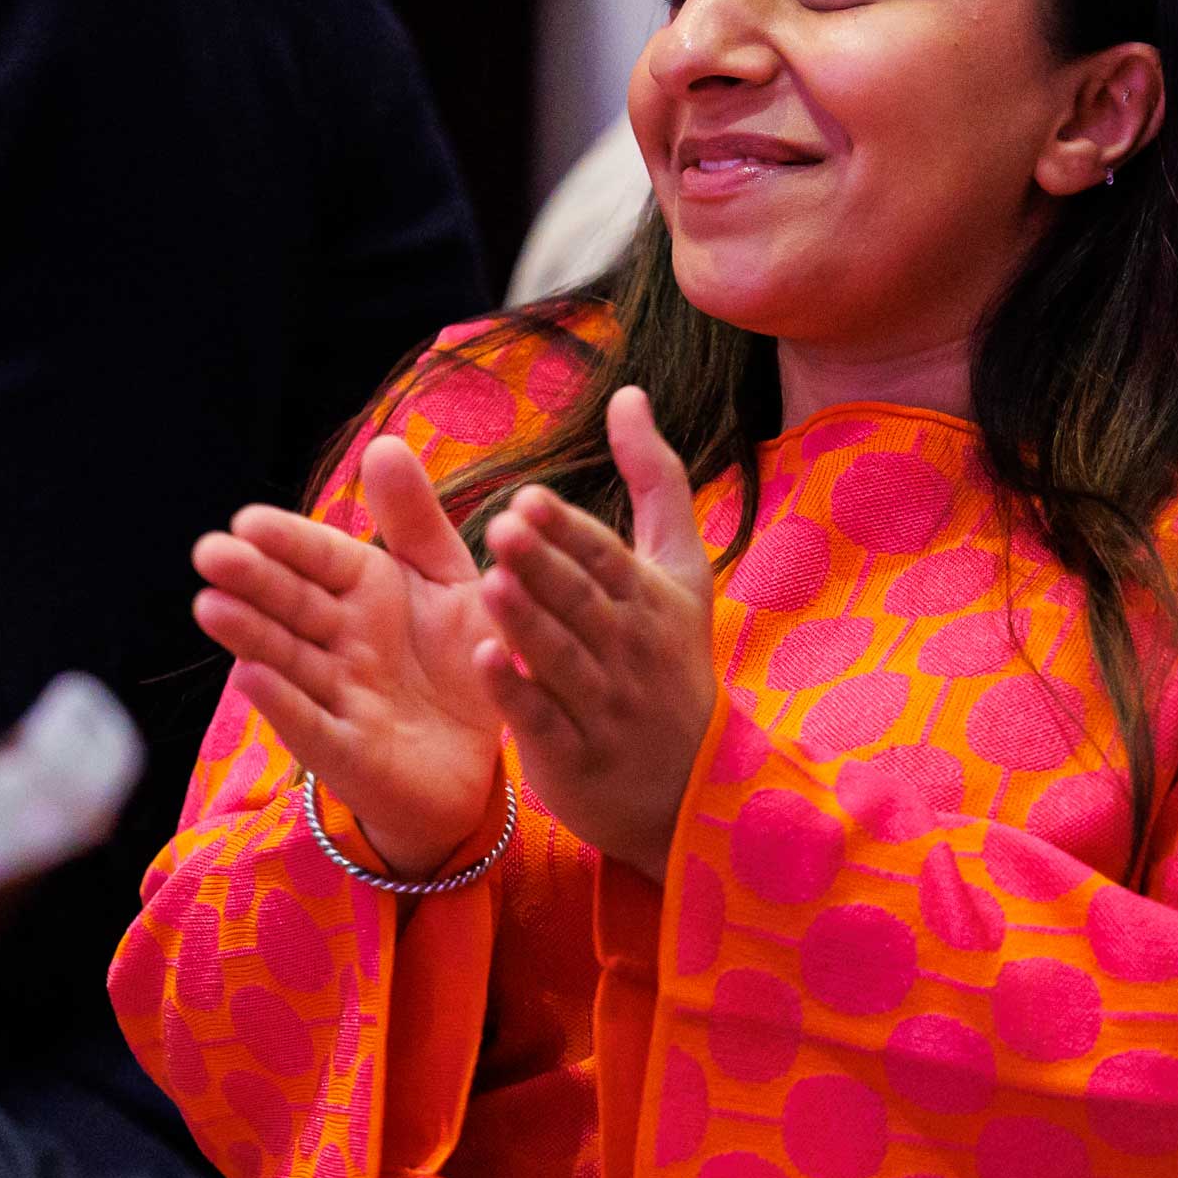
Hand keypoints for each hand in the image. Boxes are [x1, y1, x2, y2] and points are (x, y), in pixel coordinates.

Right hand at [192, 436, 504, 878]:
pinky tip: (250, 677)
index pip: (318, 558)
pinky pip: (313, 726)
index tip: (248, 521)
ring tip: (211, 607)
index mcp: (364, 591)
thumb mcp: (450, 583)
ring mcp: (338, 697)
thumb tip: (381, 443)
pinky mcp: (349, 754)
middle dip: (251, 580)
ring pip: (288, 660)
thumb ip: (416, 521)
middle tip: (210, 553)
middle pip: (290, 604)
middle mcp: (340, 641)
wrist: (485, 760)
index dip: (286, 542)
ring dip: (249, 635)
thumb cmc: (460, 662)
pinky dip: (282, 704)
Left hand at [473, 386, 723, 883]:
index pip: (607, 557)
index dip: (570, 531)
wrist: (694, 785)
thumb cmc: (671, 657)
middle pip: (583, 601)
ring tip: (490, 584)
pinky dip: (517, 694)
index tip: (530, 499)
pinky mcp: (576, 753)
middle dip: (546, 566)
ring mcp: (604, 703)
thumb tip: (629, 392)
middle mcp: (629, 647)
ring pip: (563, 657)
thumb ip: (653, 479)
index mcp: (649, 598)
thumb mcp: (678, 568)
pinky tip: (483, 663)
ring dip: (528, 623)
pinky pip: (545, 720)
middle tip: (505, 527)